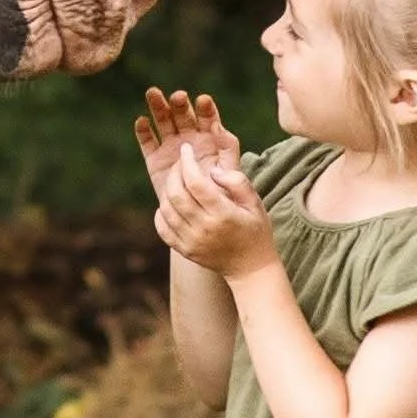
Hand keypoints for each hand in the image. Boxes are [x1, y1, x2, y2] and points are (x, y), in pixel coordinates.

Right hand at [134, 88, 240, 202]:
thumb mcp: (231, 168)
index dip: (205, 109)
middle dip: (179, 104)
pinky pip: (147, 142)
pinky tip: (142, 121)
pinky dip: (143, 131)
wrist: (202, 216)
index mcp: (210, 138)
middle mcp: (189, 138)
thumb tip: (217, 125)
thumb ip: (227, 146)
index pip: (207, 117)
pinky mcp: (155, 159)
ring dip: (158, 107)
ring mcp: (171, 147)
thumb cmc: (222, 192)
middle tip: (178, 97)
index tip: (203, 101)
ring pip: (163, 122)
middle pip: (182, 115)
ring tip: (153, 94)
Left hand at [155, 141, 278, 281]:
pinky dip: (161, 212)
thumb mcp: (255, 202)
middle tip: (180, 162)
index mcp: (223, 214)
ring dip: (167, 190)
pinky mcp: (184, 250)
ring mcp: (191, 242)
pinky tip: (170, 203)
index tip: (186, 149)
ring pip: (166, 210)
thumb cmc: (255, 230)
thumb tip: (212, 170)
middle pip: (176, 194)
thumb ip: (236, 181)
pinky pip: (162, 228)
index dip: (187, 162)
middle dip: (174, 172)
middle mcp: (204, 229)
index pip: (196, 183)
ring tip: (176, 180)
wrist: (251, 268)